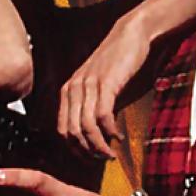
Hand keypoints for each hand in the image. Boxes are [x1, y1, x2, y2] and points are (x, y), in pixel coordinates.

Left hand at [58, 16, 149, 158]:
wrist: (132, 35)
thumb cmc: (119, 63)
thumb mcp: (101, 88)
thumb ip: (94, 108)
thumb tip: (97, 136)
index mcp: (69, 91)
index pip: (62, 129)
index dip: (75, 149)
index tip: (89, 159)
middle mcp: (73, 88)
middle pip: (71, 132)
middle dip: (86, 152)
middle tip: (101, 160)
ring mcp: (88, 85)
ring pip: (86, 127)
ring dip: (99, 146)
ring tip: (110, 154)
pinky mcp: (105, 83)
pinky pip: (102, 115)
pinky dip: (109, 131)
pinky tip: (118, 136)